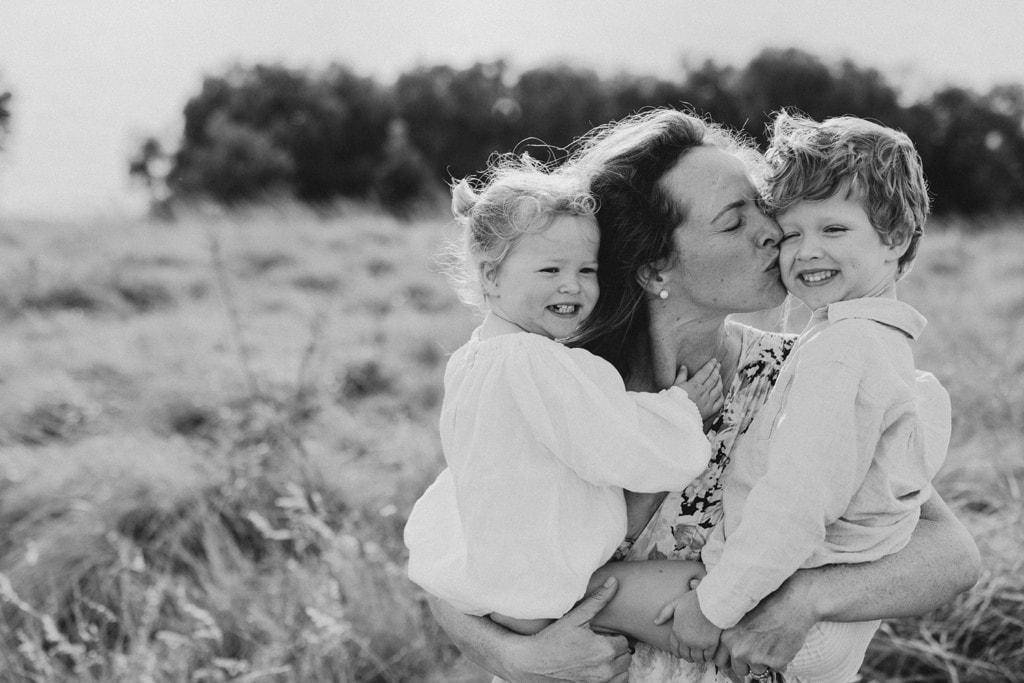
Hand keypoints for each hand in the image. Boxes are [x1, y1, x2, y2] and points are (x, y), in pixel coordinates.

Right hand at [509, 577, 631, 682]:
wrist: (532, 663)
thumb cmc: (553, 639)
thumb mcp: (576, 617)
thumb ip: (598, 600)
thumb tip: (614, 582)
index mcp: (605, 650)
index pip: (624, 641)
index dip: (612, 637)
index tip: (598, 635)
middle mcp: (606, 670)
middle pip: (626, 658)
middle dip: (615, 651)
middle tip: (597, 644)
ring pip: (622, 673)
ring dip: (615, 666)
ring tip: (597, 657)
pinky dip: (609, 678)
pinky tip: (595, 669)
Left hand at [653, 590, 720, 662]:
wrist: (712, 601)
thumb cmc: (694, 600)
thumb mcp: (676, 603)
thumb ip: (665, 613)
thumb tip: (655, 623)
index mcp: (677, 631)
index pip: (675, 649)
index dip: (678, 653)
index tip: (682, 653)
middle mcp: (685, 640)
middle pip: (685, 655)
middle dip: (688, 656)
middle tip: (693, 655)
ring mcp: (698, 643)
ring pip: (696, 658)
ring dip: (698, 658)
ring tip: (701, 655)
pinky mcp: (710, 644)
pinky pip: (708, 657)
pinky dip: (708, 657)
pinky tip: (709, 653)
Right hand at [673, 359, 722, 423]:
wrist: (676, 418)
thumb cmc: (673, 402)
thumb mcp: (674, 386)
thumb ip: (681, 376)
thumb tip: (684, 367)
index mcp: (694, 385)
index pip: (705, 372)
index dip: (710, 365)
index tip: (714, 360)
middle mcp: (704, 392)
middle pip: (713, 378)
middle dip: (717, 370)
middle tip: (718, 364)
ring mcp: (708, 401)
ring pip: (718, 388)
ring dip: (720, 381)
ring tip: (720, 376)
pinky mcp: (710, 411)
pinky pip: (720, 401)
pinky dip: (722, 395)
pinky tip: (721, 392)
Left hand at [718, 577, 815, 675]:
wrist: (792, 605)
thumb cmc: (768, 606)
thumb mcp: (740, 617)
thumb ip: (733, 636)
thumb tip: (731, 653)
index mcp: (727, 637)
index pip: (720, 661)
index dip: (730, 661)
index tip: (736, 661)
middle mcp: (738, 650)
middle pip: (739, 669)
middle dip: (747, 664)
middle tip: (757, 650)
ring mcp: (756, 658)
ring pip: (758, 670)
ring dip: (763, 662)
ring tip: (771, 642)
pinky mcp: (774, 663)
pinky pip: (775, 669)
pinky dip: (778, 661)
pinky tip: (781, 644)